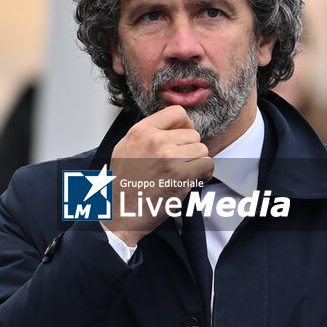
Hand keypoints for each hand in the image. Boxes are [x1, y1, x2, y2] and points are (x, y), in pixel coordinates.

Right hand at [105, 105, 213, 245]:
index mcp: (141, 131)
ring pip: (202, 150)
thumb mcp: (126, 149)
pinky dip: (204, 175)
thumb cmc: (123, 186)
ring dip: (197, 163)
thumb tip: (171, 128)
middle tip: (180, 165)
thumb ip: (146, 135)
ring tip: (184, 175)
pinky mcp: (180, 174)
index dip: (185, 126)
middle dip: (190, 151)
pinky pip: (207, 165)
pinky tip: (192, 182)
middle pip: (193, 134)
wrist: (119, 213)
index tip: (183, 139)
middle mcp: (154, 139)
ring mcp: (168, 155)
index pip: (176, 113)